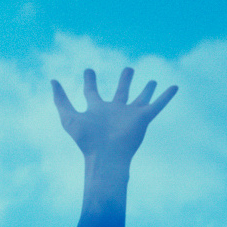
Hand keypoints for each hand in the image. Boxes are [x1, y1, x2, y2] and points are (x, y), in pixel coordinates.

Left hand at [52, 64, 180, 167]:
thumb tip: (52, 81)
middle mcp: (115, 111)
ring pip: (141, 98)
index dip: (90, 80)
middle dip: (125, 80)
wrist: (106, 156)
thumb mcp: (69, 116)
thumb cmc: (86, 140)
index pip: (92, 91)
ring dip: (147, 89)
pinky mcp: (143, 118)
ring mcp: (130, 114)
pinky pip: (158, 104)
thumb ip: (60, 99)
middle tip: (129, 70)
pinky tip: (174, 87)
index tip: (89, 70)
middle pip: (121, 92)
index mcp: (97, 109)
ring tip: (151, 80)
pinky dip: (166, 96)